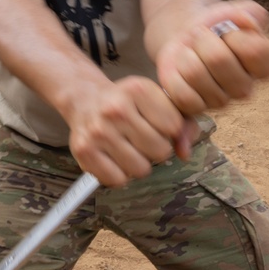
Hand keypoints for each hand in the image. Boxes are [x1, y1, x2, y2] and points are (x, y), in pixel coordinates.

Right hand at [65, 76, 200, 187]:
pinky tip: (114, 158)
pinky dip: (119, 175)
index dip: (170, 130)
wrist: (85, 101)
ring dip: (138, 164)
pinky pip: (118, 180)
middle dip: (156, 149)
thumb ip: (183, 123)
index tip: (156, 123)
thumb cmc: (128, 104)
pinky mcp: (84, 151)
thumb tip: (185, 153)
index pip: (174, 127)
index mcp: (138, 89)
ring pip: (141, 169)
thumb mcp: (157, 101)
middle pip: (160, 151)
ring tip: (128, 148)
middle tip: (141, 139)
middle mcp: (116, 109)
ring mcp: (98, 131)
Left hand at [156, 0, 268, 115]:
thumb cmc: (217, 25)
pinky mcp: (195, 108)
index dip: (235, 34)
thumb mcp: (237, 11)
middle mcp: (245, 89)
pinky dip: (174, 76)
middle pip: (219, 59)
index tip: (228, 30)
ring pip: (195, 74)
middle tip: (200, 36)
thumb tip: (246, 21)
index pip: (254, 50)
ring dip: (186, 55)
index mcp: (264, 66)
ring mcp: (220, 101)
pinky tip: (180, 69)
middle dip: (203, 39)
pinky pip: (181, 94)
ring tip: (190, 52)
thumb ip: (250, 12)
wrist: (188, 36)